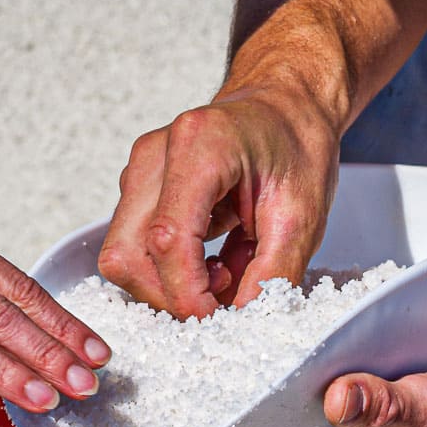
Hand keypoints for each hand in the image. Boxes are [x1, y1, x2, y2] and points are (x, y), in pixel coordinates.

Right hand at [99, 85, 339, 318]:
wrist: (286, 107)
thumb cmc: (296, 145)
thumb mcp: (303, 214)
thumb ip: (274, 273)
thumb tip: (243, 319)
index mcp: (199, 146)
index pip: (167, 239)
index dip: (187, 293)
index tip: (217, 317)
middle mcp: (156, 154)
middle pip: (127, 252)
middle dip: (170, 295)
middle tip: (222, 299)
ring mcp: (141, 169)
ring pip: (123, 254)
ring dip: (169, 283)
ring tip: (223, 271)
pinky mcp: (140, 186)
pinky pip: (134, 244)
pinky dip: (169, 268)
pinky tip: (212, 258)